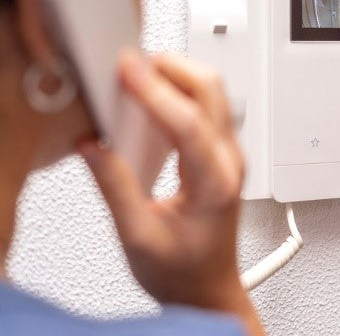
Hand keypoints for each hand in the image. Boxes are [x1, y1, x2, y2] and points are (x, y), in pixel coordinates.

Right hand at [78, 50, 264, 335]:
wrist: (208, 287)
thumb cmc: (184, 271)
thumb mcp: (139, 237)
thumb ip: (116, 188)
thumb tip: (94, 144)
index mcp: (216, 183)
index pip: (189, 123)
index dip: (155, 91)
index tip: (127, 70)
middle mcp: (230, 162)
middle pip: (213, 90)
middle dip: (173, 68)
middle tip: (132, 66)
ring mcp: (231, 156)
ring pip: (215, 93)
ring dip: (178, 76)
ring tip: (138, 79)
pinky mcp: (223, 155)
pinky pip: (208, 108)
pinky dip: (181, 92)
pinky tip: (154, 100)